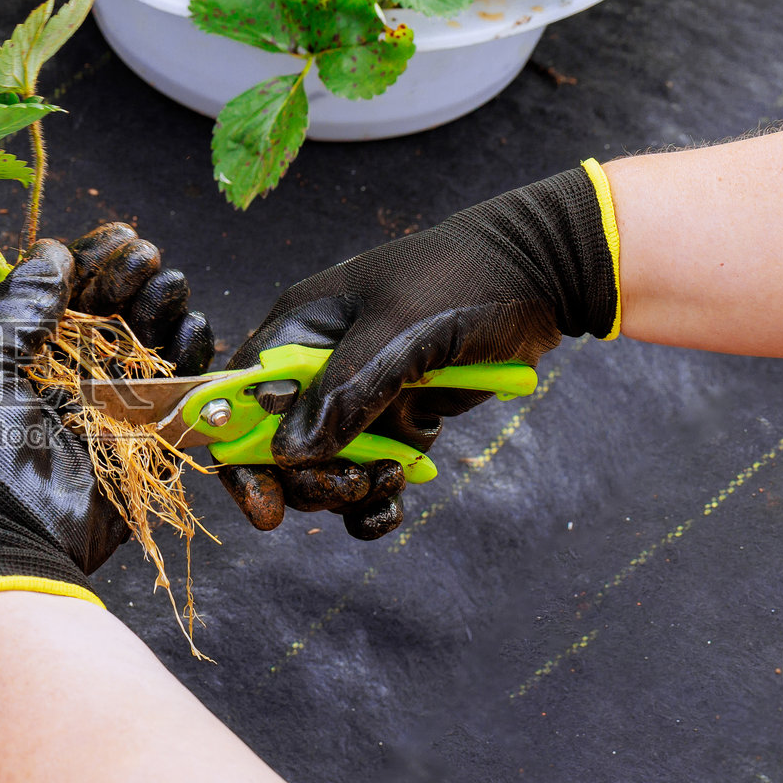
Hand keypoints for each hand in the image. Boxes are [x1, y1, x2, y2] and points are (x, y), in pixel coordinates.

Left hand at [0, 227, 211, 682]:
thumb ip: (16, 307)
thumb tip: (53, 253)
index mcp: (10, 358)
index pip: (60, 295)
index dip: (92, 262)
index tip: (121, 238)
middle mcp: (59, 382)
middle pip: (111, 315)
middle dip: (132, 281)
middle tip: (146, 262)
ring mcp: (103, 415)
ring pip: (148, 349)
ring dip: (163, 311)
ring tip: (169, 288)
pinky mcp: (141, 448)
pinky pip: (176, 398)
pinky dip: (190, 362)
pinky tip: (190, 331)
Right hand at [219, 165, 619, 538]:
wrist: (541, 276)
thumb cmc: (462, 279)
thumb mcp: (399, 328)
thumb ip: (345, 389)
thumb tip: (290, 452)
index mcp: (299, 330)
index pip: (241, 398)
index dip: (241, 452)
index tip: (265, 501)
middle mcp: (319, 366)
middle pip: (281, 446)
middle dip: (309, 477)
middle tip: (351, 485)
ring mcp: (360, 395)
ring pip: (325, 466)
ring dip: (348, 488)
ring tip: (391, 478)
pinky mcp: (399, 419)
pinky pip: (370, 474)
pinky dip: (376, 500)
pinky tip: (391, 506)